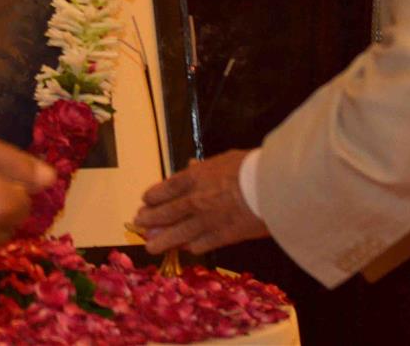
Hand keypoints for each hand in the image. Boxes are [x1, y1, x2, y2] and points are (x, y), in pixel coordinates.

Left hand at [133, 149, 268, 254]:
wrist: (271, 187)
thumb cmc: (251, 167)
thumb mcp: (225, 160)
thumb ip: (205, 167)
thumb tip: (191, 165)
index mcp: (196, 177)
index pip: (167, 188)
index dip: (154, 196)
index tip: (145, 201)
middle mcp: (195, 200)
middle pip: (167, 212)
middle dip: (151, 219)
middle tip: (139, 224)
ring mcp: (206, 220)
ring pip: (177, 233)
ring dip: (162, 240)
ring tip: (150, 246)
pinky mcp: (221, 237)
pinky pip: (199, 244)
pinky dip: (190, 247)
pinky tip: (185, 249)